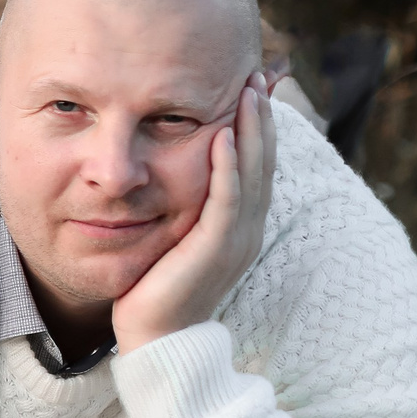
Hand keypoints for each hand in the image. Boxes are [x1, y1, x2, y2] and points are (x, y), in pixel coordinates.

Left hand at [113, 71, 276, 353]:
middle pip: (261, 162)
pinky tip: (221, 136)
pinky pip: (226, 202)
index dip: (256, 127)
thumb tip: (163, 172)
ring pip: (251, 175)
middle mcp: (245, 230)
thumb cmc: (155, 290)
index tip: (249, 87)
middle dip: (260, 118)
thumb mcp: (171, 238)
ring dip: (251, 131)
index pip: (253, 166)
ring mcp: (235, 240)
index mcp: (238, 226)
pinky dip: (226, 167)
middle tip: (256, 74)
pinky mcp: (215, 250)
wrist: (157, 342)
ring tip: (248, 92)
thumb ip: (180, 207)